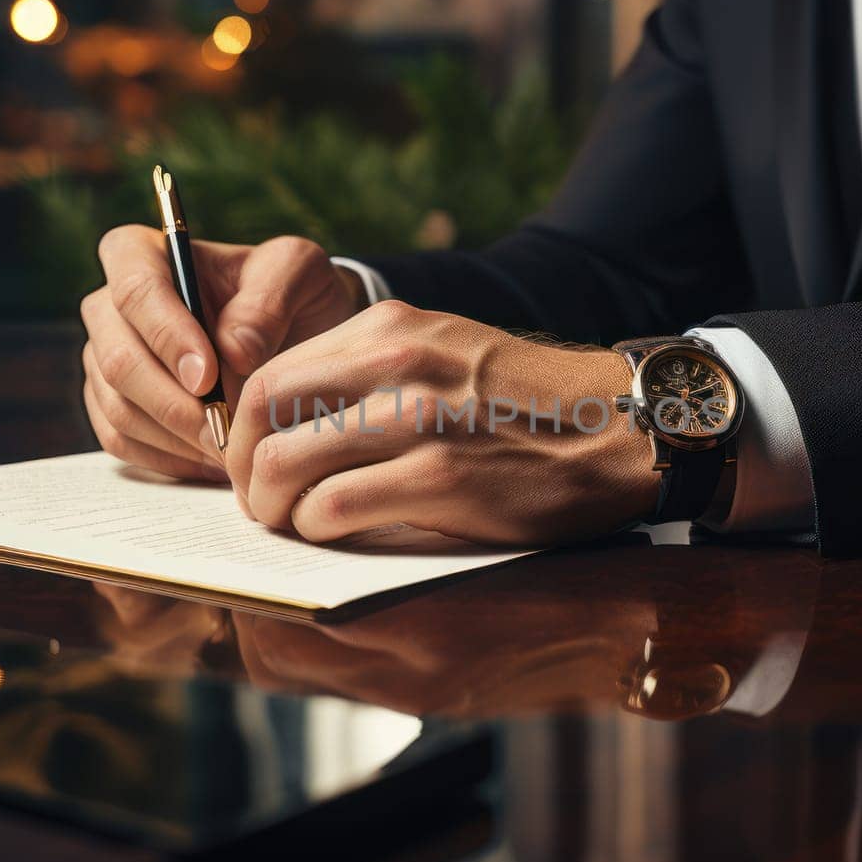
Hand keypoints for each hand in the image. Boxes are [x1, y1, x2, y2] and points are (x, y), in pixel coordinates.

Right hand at [81, 230, 365, 480]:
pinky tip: (213, 460)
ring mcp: (106, 360)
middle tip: (225, 430)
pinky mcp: (114, 406)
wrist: (298, 335)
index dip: (166, 336)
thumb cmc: (291, 293)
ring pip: (118, 407)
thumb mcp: (298, 273)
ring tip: (231, 448)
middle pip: (117, 358)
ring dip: (175, 436)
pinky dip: (168, 458)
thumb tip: (233, 348)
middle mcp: (111, 308)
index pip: (135, 289)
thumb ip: (269, 298)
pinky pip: (121, 441)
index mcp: (143, 254)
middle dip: (173, 403)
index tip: (208, 377)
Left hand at [222, 301, 661, 544]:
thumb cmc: (527, 405)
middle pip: (261, 413)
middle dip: (244, 470)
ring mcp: (417, 418)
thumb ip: (371, 374)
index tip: (253, 461)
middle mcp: (396, 360)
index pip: (270, 371)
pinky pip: (333, 506)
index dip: (242, 428)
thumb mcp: (444, 354)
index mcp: (391, 326)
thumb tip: (292, 424)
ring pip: (285, 463)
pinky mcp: (440, 478)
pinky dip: (316, 528)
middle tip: (260, 502)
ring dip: (273, 507)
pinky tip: (334, 534)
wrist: (619, 428)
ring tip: (292, 524)